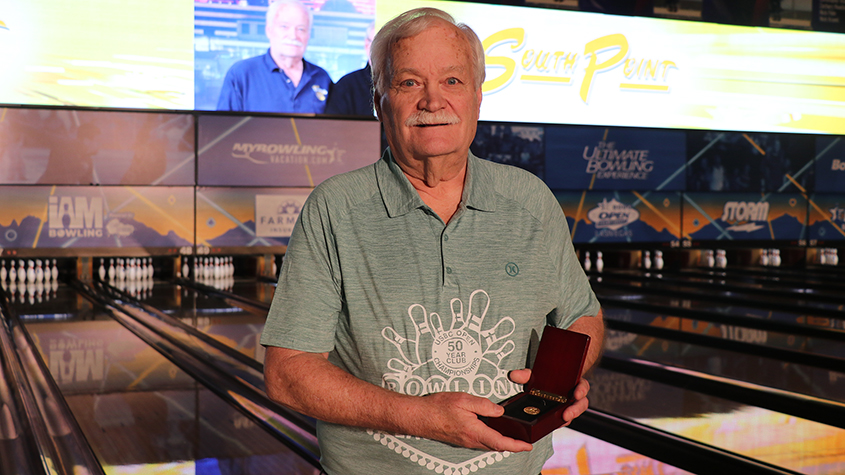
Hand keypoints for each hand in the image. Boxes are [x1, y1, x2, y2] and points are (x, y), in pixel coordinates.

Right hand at [415, 391, 533, 452]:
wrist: (419, 416)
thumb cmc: (438, 407)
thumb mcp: (463, 400)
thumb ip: (484, 405)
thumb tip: (500, 411)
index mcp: (474, 431)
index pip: (500, 442)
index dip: (516, 445)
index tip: (528, 446)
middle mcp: (471, 440)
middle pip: (496, 446)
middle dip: (512, 445)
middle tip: (525, 441)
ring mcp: (466, 441)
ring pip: (488, 445)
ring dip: (501, 442)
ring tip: (513, 436)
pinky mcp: (461, 439)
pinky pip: (480, 442)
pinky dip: (491, 439)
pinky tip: (493, 431)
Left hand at [507, 370, 590, 426]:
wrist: (543, 386)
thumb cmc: (543, 379)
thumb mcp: (535, 375)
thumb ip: (526, 374)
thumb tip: (514, 375)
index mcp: (571, 384)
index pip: (582, 386)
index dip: (582, 390)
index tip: (577, 394)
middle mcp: (571, 396)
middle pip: (581, 403)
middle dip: (576, 409)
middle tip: (567, 414)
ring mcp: (566, 407)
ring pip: (574, 413)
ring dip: (569, 417)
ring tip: (562, 420)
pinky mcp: (559, 415)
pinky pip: (563, 420)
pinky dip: (559, 422)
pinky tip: (555, 424)